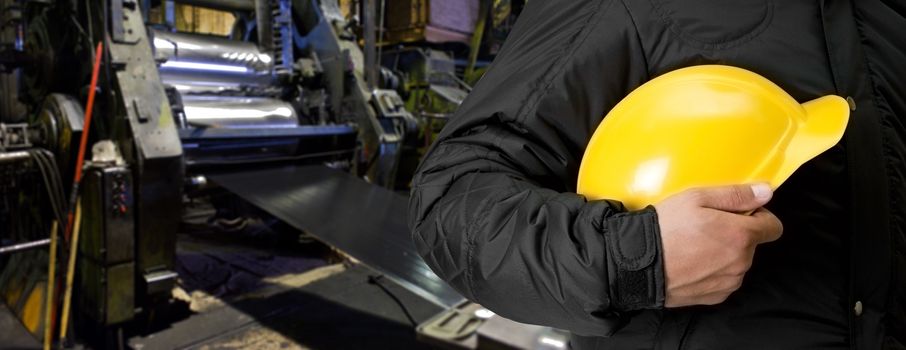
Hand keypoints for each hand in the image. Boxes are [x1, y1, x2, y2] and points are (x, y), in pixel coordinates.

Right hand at [654, 184, 782, 307]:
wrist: (637, 264)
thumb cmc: (665, 228)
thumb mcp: (697, 198)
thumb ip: (736, 195)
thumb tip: (766, 192)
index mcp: (741, 235)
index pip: (773, 226)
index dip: (757, 216)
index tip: (737, 213)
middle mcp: (741, 262)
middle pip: (752, 244)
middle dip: (735, 234)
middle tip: (705, 227)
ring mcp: (729, 282)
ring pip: (737, 263)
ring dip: (724, 254)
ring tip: (694, 246)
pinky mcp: (715, 296)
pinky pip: (724, 280)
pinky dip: (713, 271)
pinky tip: (691, 263)